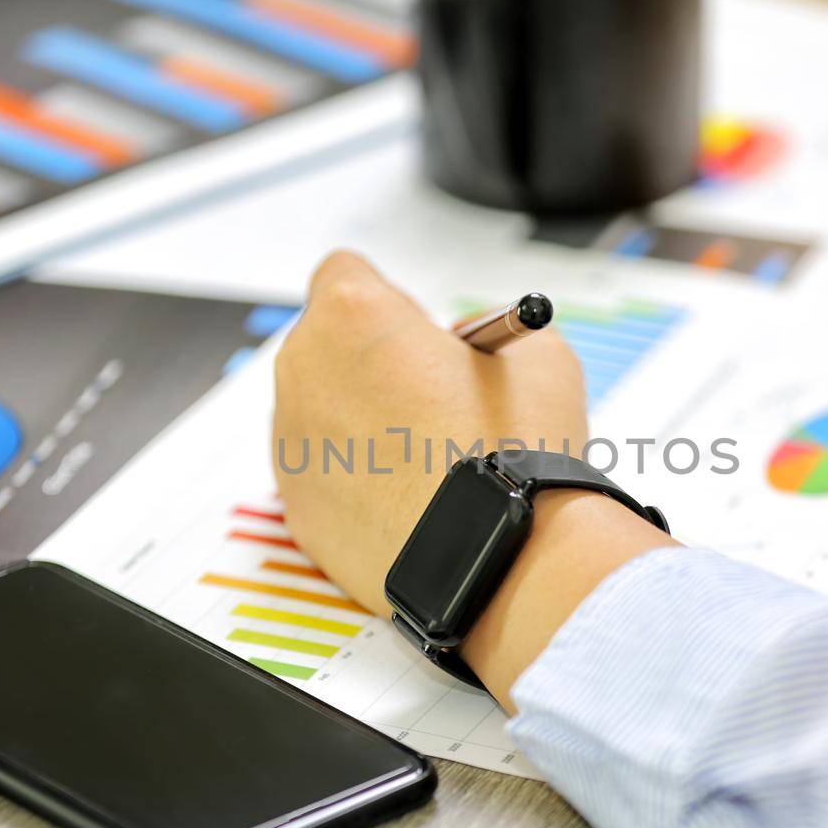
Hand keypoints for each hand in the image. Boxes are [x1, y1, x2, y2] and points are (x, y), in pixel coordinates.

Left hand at [272, 251, 590, 616]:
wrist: (500, 555)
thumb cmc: (517, 450)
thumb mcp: (538, 352)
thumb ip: (489, 328)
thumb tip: (467, 346)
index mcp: (350, 314)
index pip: (343, 272)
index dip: (391, 302)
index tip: (426, 337)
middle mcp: (302, 371)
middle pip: (326, 345)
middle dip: (371, 363)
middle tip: (432, 399)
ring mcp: (289, 444)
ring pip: (320, 414)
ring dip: (362, 423)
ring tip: (430, 461)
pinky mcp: (296, 508)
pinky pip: (323, 476)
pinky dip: (356, 482)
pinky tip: (412, 504)